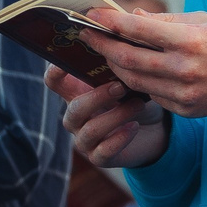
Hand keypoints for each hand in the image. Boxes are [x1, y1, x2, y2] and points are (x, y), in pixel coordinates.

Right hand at [48, 66, 171, 168]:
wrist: (153, 129)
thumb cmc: (134, 97)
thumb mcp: (126, 80)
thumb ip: (115, 68)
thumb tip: (117, 49)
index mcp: (76, 93)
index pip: (54, 81)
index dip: (56, 71)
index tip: (69, 61)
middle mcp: (76, 117)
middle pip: (74, 109)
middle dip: (97, 97)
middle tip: (120, 87)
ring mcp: (84, 139)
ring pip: (90, 130)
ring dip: (116, 116)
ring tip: (137, 105)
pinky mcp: (99, 157)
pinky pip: (103, 152)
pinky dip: (120, 138)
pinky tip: (134, 127)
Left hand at [81, 8, 206, 120]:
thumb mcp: (204, 21)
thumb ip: (166, 21)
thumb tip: (132, 18)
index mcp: (190, 39)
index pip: (138, 30)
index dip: (110, 22)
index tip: (92, 16)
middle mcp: (185, 68)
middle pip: (128, 59)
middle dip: (103, 46)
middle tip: (87, 36)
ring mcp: (184, 92)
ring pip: (134, 80)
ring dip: (116, 66)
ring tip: (107, 53)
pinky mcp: (186, 109)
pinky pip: (152, 95)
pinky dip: (140, 82)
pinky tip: (135, 72)